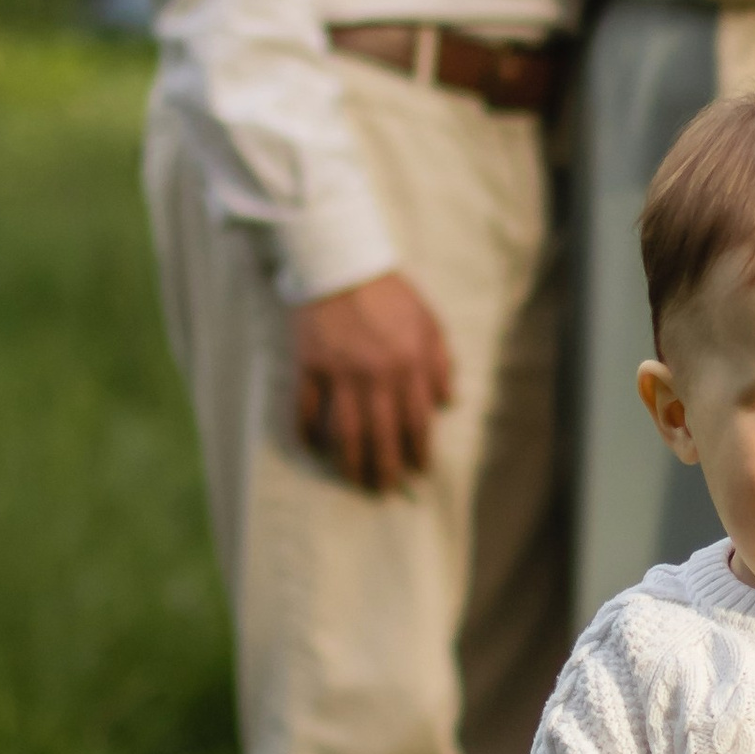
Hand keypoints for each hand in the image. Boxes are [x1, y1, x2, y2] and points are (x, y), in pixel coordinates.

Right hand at [294, 269, 454, 492]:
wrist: (340, 263)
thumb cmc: (389, 293)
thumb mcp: (429, 321)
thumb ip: (440, 363)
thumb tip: (448, 402)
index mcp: (410, 364)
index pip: (418, 422)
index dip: (419, 452)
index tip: (419, 471)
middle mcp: (377, 375)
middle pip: (382, 436)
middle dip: (385, 469)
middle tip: (384, 490)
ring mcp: (340, 373)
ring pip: (346, 432)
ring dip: (350, 462)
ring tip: (353, 481)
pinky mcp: (309, 366)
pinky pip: (306, 410)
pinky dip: (308, 433)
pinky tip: (314, 449)